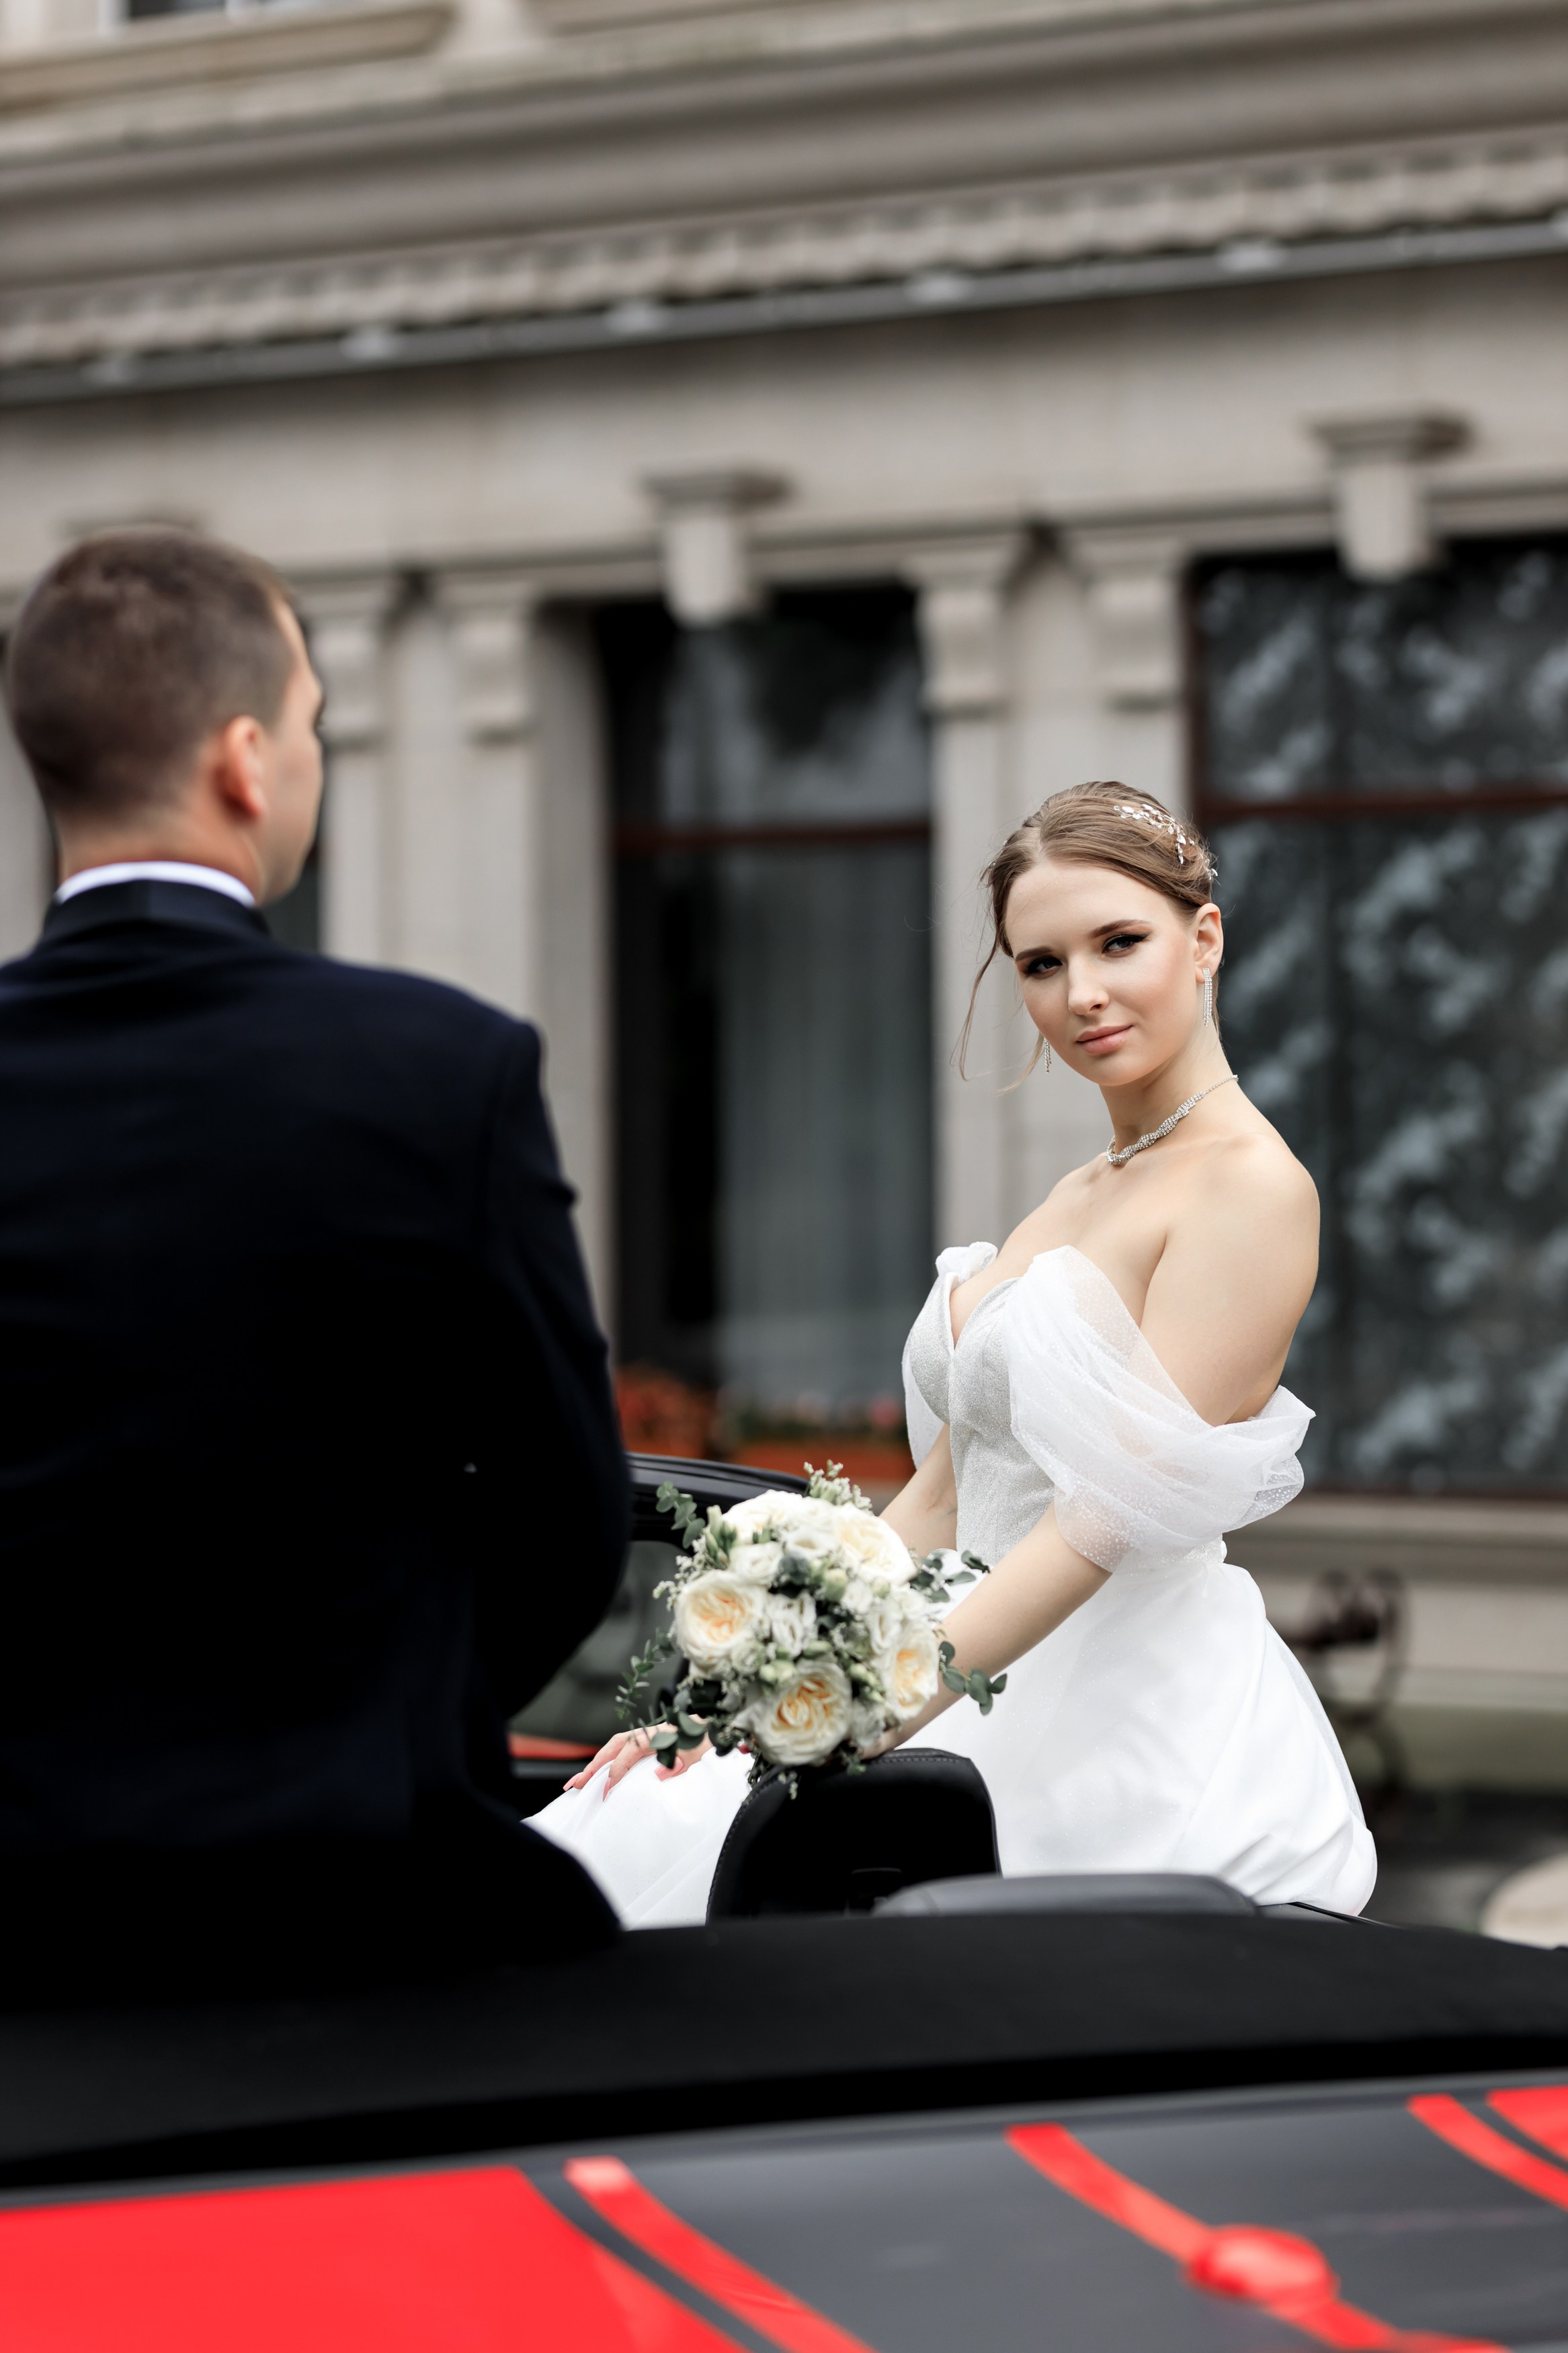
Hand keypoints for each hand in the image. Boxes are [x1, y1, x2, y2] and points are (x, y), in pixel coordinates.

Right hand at [563, 1726, 713, 1795]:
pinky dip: (605, 1762)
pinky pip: (620, 1751)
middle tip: (575, 1784)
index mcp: (657, 1735)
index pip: (628, 1753)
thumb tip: (657, 1774)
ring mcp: (643, 1737)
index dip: (616, 1772)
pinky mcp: (644, 1743)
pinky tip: (596, 1775)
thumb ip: (680, 1762)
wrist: (712, 1731)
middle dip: (593, 1766)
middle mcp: (645, 1734)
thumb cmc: (704, 1742)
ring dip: (595, 1764)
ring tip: (577, 1782)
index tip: (607, 1790)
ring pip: (613, 1749)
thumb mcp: (698, 1753)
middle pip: (613, 1748)